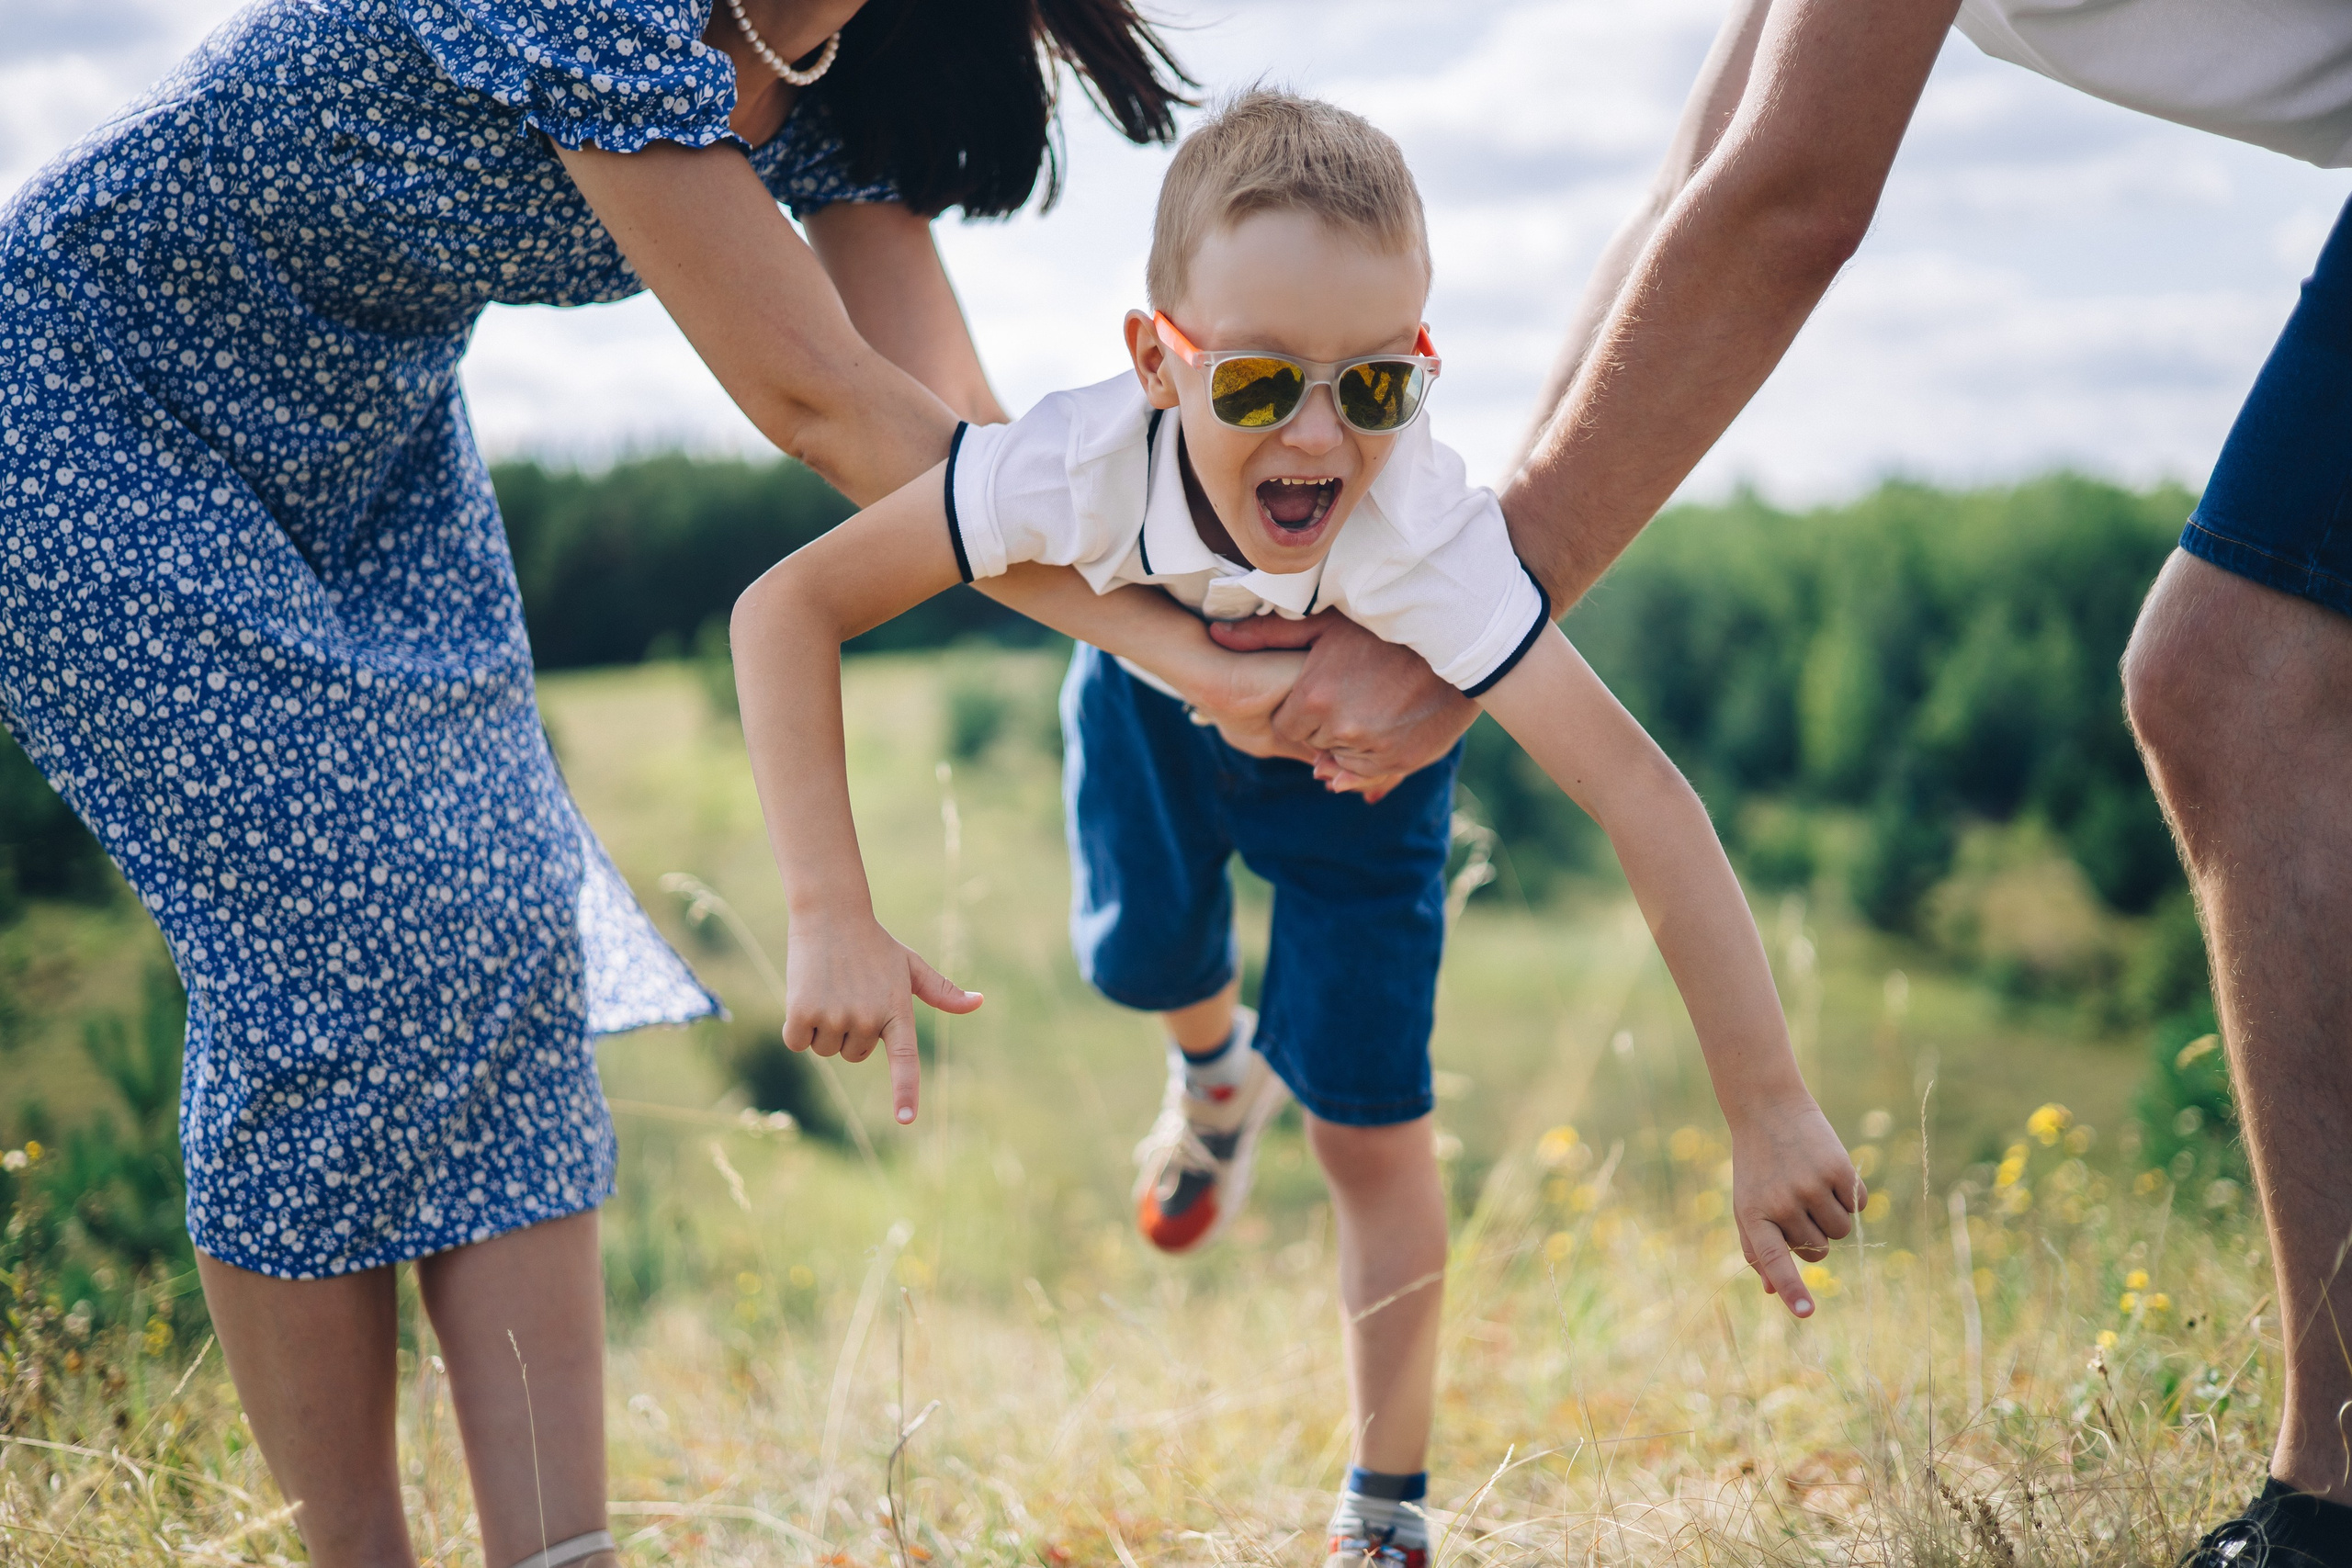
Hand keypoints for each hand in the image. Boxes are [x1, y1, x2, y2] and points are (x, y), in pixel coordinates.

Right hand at [782, 912, 981, 1125]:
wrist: (831, 913)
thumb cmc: (874, 943)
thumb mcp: (911, 966)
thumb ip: (942, 992)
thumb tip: (978, 1002)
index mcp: (897, 1010)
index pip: (905, 1059)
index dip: (905, 1091)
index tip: (906, 1119)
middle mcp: (868, 1018)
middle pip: (854, 1055)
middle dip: (849, 1032)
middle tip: (849, 993)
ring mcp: (836, 1015)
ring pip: (826, 1050)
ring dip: (822, 1027)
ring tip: (830, 989)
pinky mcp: (803, 1012)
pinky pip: (798, 1042)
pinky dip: (797, 1027)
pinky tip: (805, 994)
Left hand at [1208, 613, 1477, 798]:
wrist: (1457, 645)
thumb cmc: (1385, 628)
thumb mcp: (1325, 623)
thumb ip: (1267, 635)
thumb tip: (1215, 634)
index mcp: (1314, 697)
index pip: (1287, 724)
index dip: (1302, 707)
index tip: (1322, 686)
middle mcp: (1340, 730)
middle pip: (1312, 743)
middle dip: (1323, 725)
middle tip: (1351, 691)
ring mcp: (1372, 749)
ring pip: (1339, 762)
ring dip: (1346, 744)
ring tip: (1372, 705)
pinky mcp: (1402, 762)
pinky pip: (1369, 775)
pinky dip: (1370, 759)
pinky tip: (1385, 726)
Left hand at [1729, 1097, 1862, 1318]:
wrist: (1769, 1109)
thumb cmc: (1756, 1166)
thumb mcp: (1747, 1205)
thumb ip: (1757, 1250)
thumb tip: (1774, 1293)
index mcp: (1755, 1215)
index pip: (1774, 1261)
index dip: (1791, 1288)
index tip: (1806, 1314)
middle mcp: (1783, 1202)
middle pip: (1818, 1251)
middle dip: (1814, 1237)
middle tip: (1796, 1202)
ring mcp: (1812, 1185)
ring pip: (1841, 1231)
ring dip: (1833, 1217)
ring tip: (1811, 1185)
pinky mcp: (1839, 1169)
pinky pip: (1858, 1205)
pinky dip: (1849, 1195)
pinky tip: (1828, 1171)